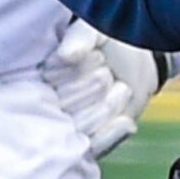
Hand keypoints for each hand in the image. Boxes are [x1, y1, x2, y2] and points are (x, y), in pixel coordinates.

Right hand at [43, 22, 161, 158]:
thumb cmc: (110, 43)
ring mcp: (66, 127)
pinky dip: (111, 134)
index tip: (98, 56)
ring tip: (121, 88)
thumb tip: (66, 55)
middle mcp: (47, 103)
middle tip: (108, 74)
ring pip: (81, 126)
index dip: (78, 70)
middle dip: (95, 85)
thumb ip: (81, 36)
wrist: (137, 62)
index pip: (51, 78)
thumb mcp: (96, 30)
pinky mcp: (86, 145)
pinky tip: (126, 121)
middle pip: (66, 104)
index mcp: (42, 74)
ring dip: (107, 106)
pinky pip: (93, 147)